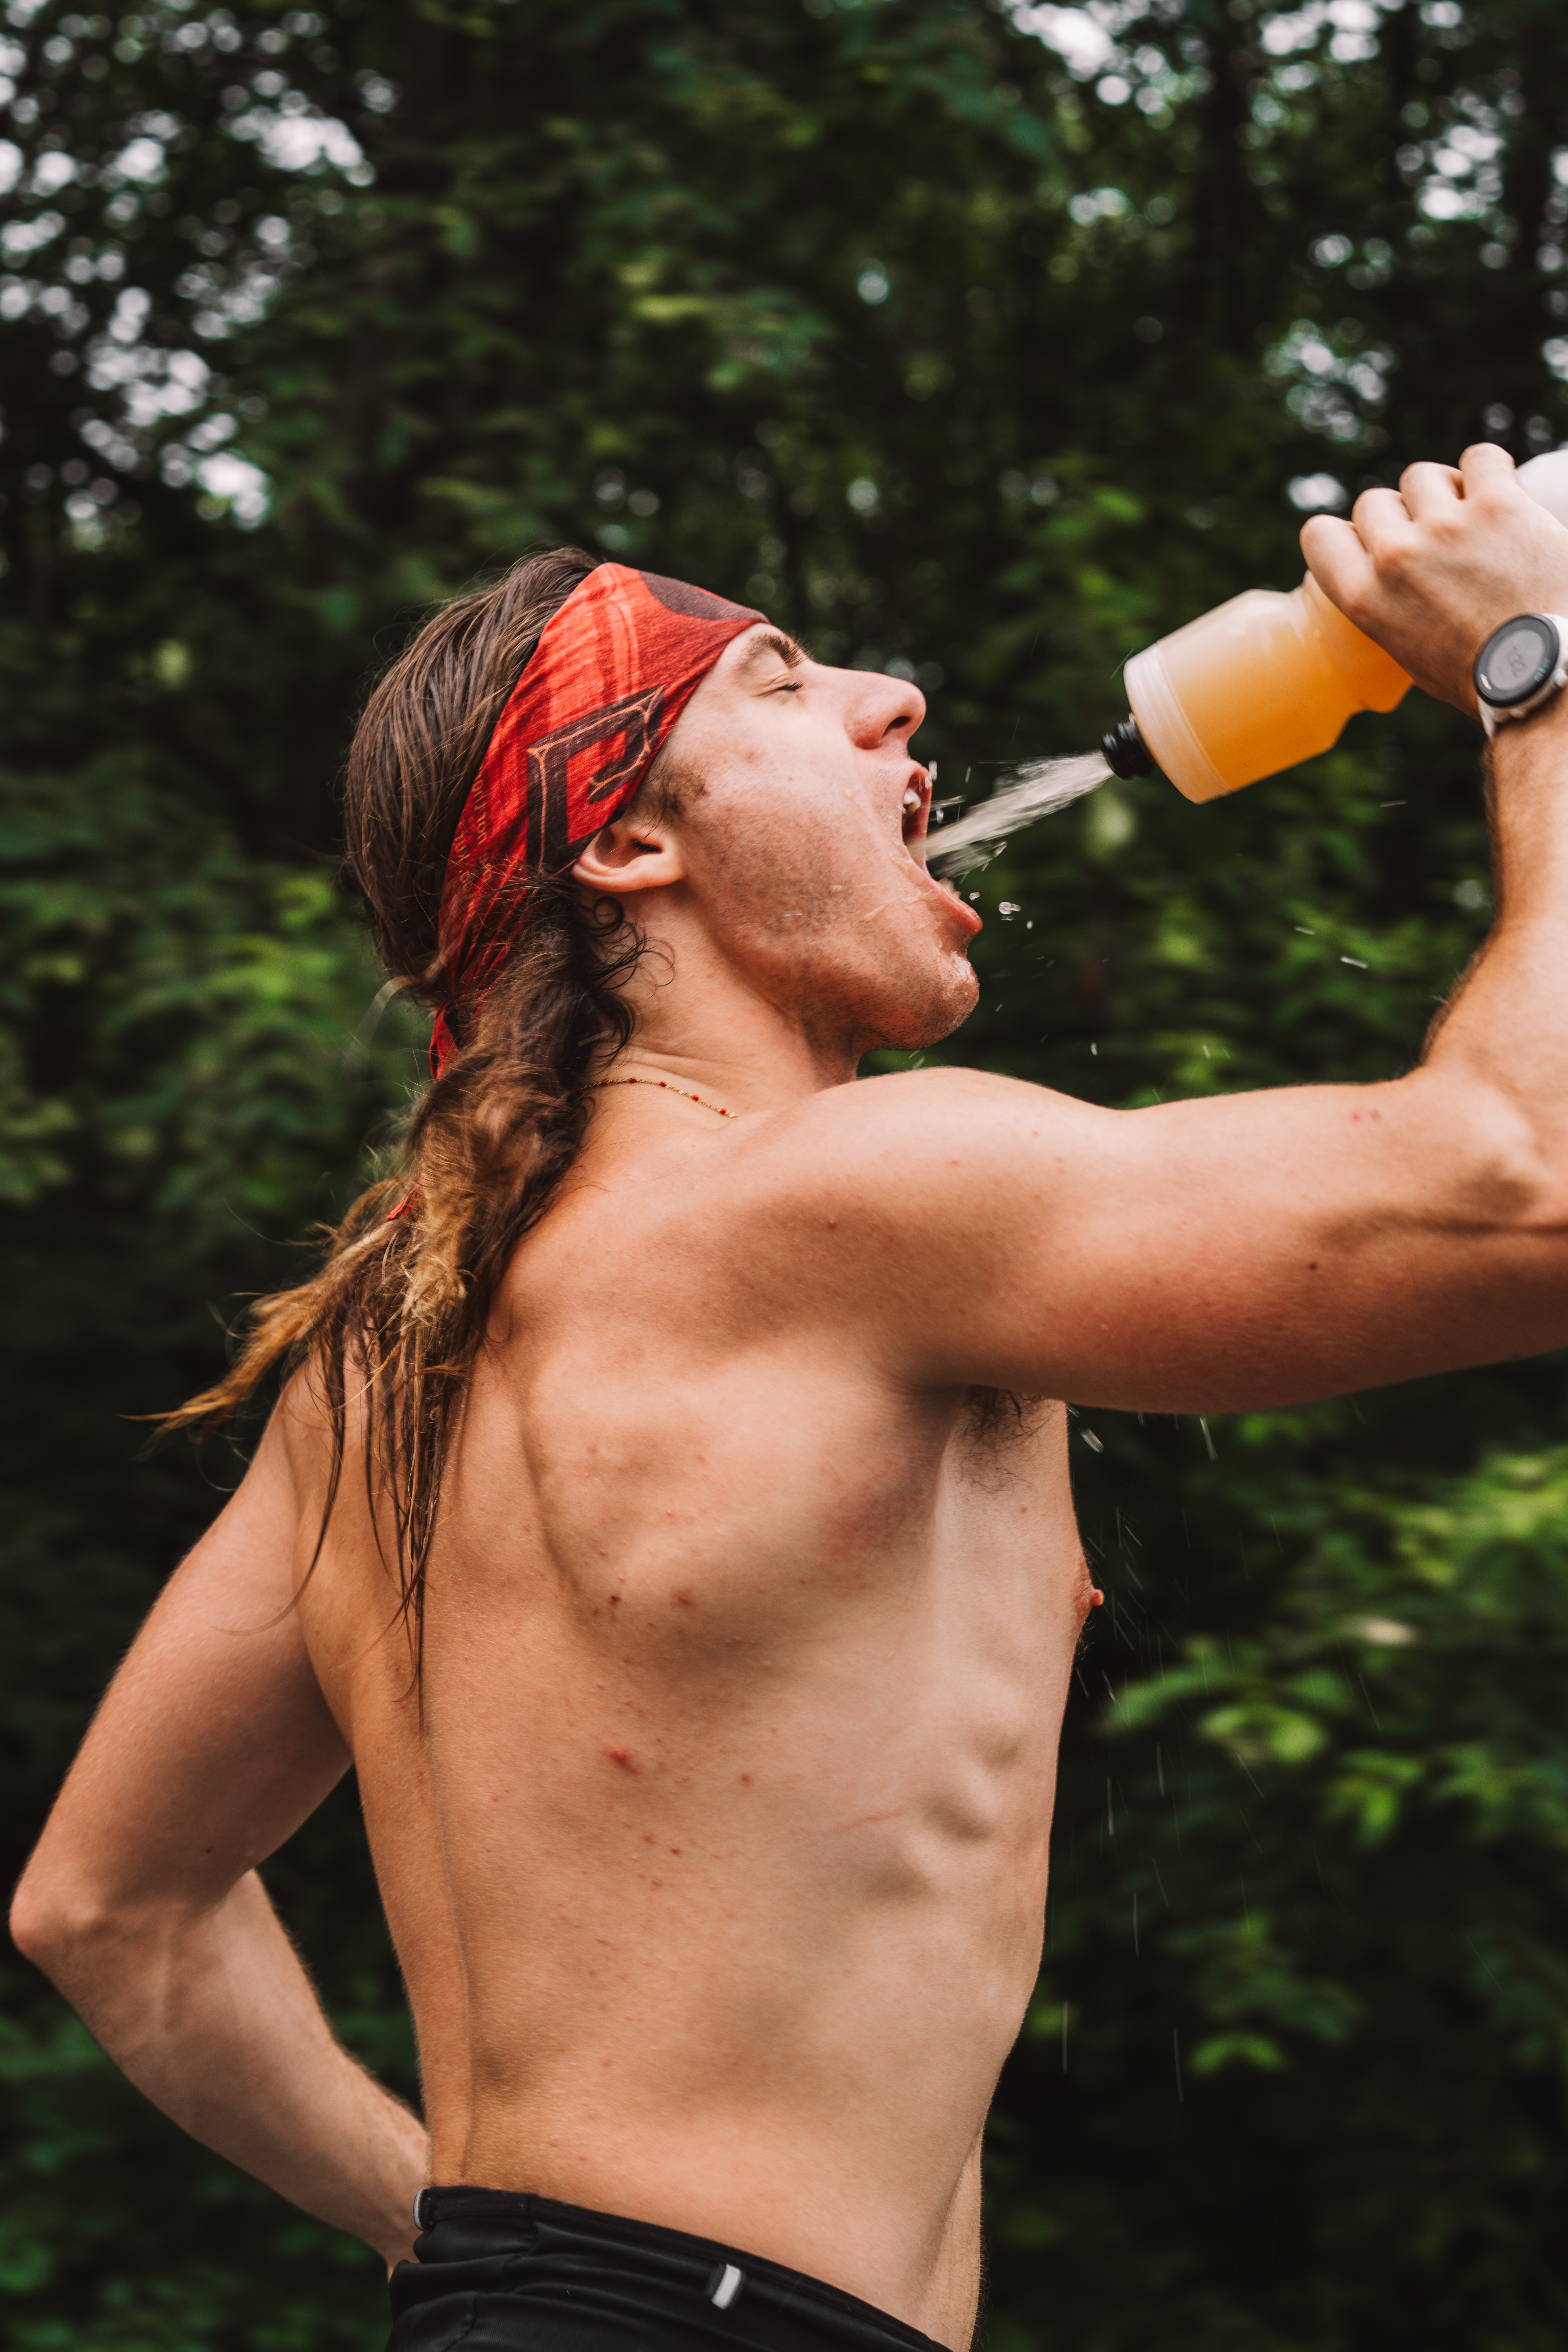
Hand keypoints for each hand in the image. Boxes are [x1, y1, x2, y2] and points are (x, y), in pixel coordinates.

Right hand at [1301, 442, 1567, 716]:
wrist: (1547, 673)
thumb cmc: (1485, 677)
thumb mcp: (1411, 654)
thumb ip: (1391, 609)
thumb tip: (1394, 584)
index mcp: (1366, 599)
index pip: (1320, 535)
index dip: (1348, 532)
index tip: (1372, 541)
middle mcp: (1396, 557)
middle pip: (1375, 502)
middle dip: (1402, 516)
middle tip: (1436, 541)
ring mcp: (1446, 526)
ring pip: (1422, 476)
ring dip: (1444, 491)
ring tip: (1472, 517)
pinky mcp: (1497, 504)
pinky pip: (1481, 458)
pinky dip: (1489, 471)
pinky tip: (1500, 493)